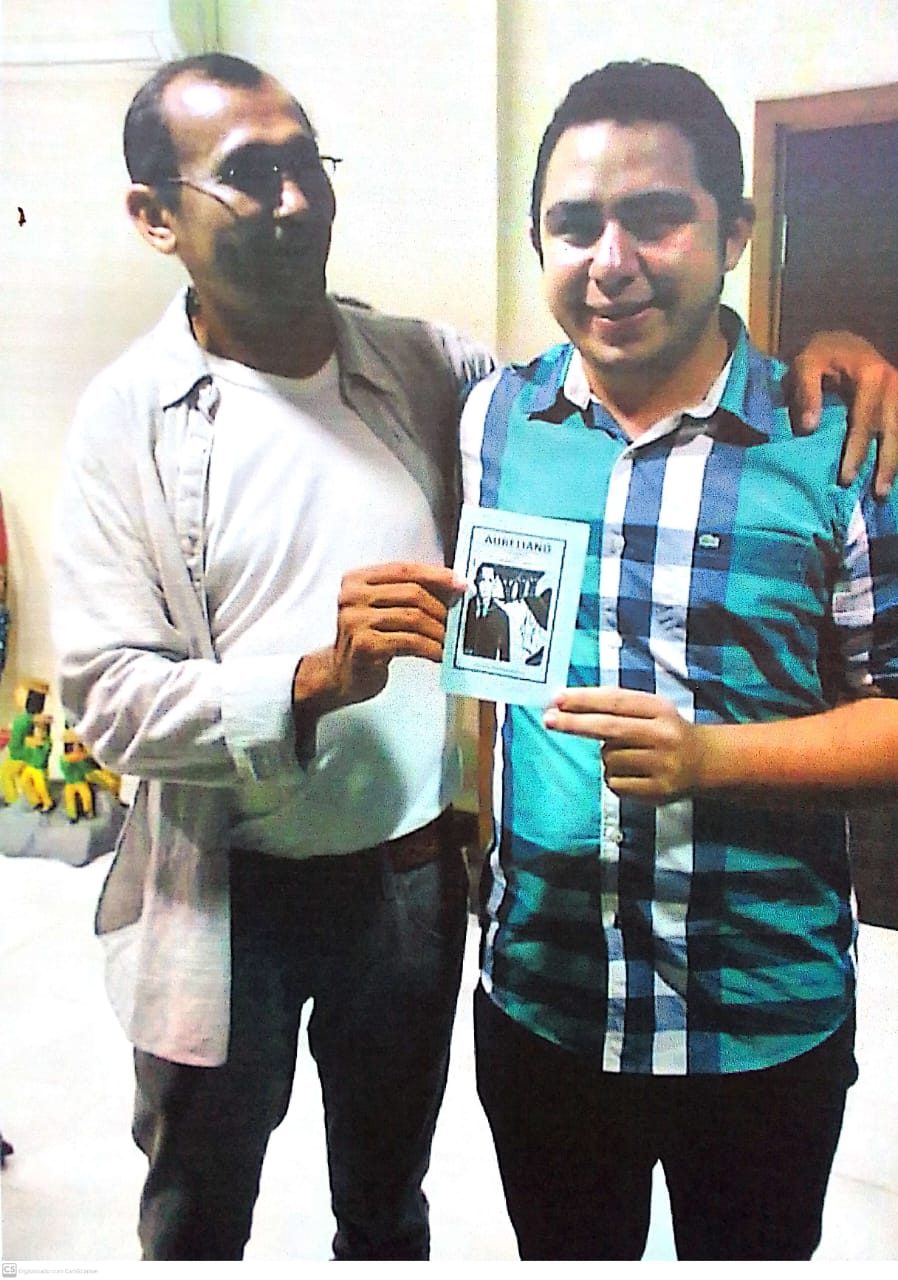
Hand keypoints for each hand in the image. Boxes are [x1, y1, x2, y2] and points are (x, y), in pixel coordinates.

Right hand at [294, 561, 465, 713]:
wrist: (341, 675)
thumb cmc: (367, 640)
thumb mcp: (381, 609)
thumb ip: (407, 594)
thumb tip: (452, 588)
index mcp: (356, 580)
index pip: (403, 569)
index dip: (436, 575)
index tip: (460, 584)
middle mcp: (352, 596)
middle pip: (411, 593)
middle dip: (440, 606)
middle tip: (457, 618)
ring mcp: (355, 621)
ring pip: (413, 618)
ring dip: (438, 630)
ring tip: (450, 639)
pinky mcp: (365, 645)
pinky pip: (410, 641)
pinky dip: (430, 647)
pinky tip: (439, 653)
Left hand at [544, 687, 702, 805]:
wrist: (705, 762)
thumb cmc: (666, 731)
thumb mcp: (651, 710)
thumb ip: (617, 706)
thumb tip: (567, 704)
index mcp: (659, 710)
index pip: (616, 702)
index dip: (585, 700)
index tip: (557, 699)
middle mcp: (662, 736)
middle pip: (609, 728)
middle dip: (575, 723)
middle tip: (548, 720)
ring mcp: (661, 765)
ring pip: (609, 759)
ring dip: (607, 757)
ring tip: (628, 755)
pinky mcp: (657, 791)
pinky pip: (616, 783)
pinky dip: (615, 778)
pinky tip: (633, 773)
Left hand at [786, 331, 897, 497]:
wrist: (843, 340)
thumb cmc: (821, 354)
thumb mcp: (805, 363)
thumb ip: (806, 393)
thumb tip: (809, 427)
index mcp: (871, 377)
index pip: (864, 421)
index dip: (857, 451)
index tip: (846, 479)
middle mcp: (892, 385)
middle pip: (891, 431)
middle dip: (885, 465)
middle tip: (878, 494)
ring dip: (895, 463)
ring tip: (884, 493)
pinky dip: (896, 449)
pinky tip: (893, 473)